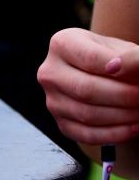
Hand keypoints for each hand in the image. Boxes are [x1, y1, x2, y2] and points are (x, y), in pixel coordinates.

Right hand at [37, 28, 138, 143]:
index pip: (90, 59)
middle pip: (85, 89)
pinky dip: (115, 134)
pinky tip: (135, 127)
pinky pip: (86, 135)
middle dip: (124, 96)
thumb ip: (132, 56)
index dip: (120, 69)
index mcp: (62, 44)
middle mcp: (50, 72)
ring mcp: (52, 100)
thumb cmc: (116, 58)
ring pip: (87, 114)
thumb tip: (128, 66)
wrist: (103, 74)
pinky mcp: (61, 123)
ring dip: (123, 116)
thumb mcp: (124, 49)